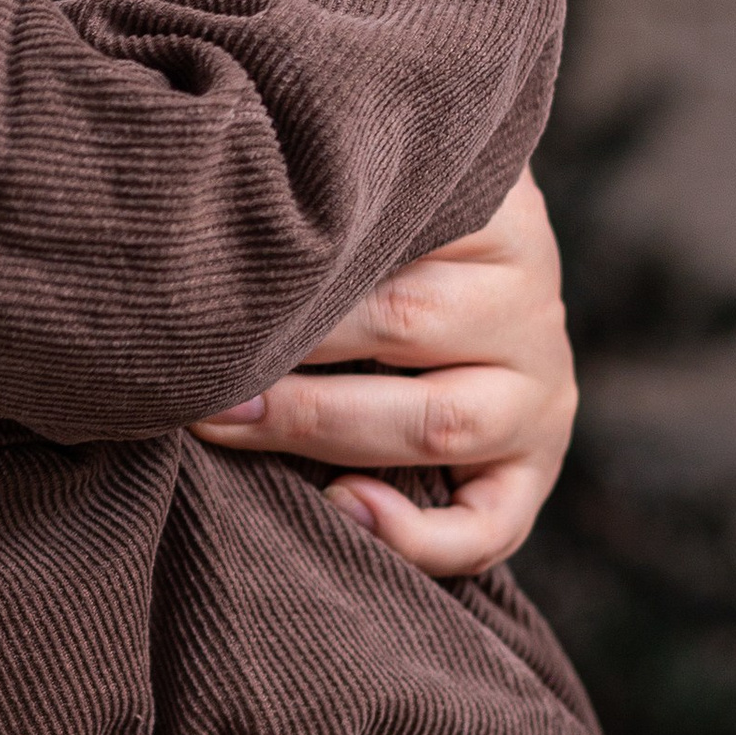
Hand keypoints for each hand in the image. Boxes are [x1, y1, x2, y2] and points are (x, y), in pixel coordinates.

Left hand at [192, 164, 574, 575]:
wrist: (468, 295)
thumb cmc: (391, 240)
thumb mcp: (384, 200)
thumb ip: (336, 208)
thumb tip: (214, 236)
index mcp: (499, 215)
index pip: (399, 229)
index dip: (302, 261)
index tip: (210, 277)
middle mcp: (531, 302)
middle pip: (405, 323)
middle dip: (286, 346)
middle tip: (194, 360)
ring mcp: (541, 392)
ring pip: (439, 422)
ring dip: (320, 426)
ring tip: (230, 421)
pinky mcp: (537, 469)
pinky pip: (490, 526)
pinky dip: (413, 535)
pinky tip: (341, 505)